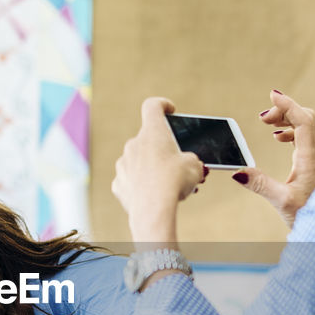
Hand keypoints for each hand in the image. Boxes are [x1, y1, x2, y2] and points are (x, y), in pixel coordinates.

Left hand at [112, 97, 206, 238]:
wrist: (153, 209)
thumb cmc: (175, 181)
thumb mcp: (195, 166)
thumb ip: (190, 160)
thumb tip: (186, 165)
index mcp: (153, 132)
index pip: (153, 106)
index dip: (162, 105)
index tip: (170, 110)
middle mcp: (134, 144)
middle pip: (148, 139)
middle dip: (162, 149)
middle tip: (178, 163)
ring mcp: (123, 164)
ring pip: (138, 161)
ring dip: (151, 168)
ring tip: (168, 184)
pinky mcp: (118, 184)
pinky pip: (130, 181)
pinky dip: (140, 185)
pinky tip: (153, 196)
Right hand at [237, 90, 314, 226]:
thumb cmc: (308, 218)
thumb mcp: (281, 202)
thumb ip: (259, 184)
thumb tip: (237, 171)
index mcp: (309, 160)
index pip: (304, 121)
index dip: (289, 105)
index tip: (272, 96)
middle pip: (308, 119)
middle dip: (286, 111)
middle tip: (263, 118)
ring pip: (308, 127)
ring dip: (289, 120)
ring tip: (269, 126)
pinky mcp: (312, 167)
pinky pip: (305, 138)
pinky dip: (292, 131)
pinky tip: (279, 139)